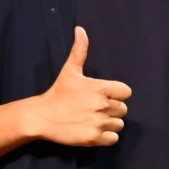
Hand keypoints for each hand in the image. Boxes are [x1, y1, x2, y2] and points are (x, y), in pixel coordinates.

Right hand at [31, 27, 131, 146]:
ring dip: (109, 123)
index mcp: (100, 88)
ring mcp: (98, 122)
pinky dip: (106, 137)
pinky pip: (114, 139)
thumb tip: (80, 29)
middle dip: (111, 109)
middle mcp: (101, 105)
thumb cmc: (58, 92)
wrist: (41, 116)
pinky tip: (93, 130)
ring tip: (92, 119)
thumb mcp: (70, 70)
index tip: (103, 96)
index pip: (126, 92)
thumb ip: (80, 50)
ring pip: (119, 124)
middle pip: (123, 109)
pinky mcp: (94, 138)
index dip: (117, 95)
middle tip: (93, 109)